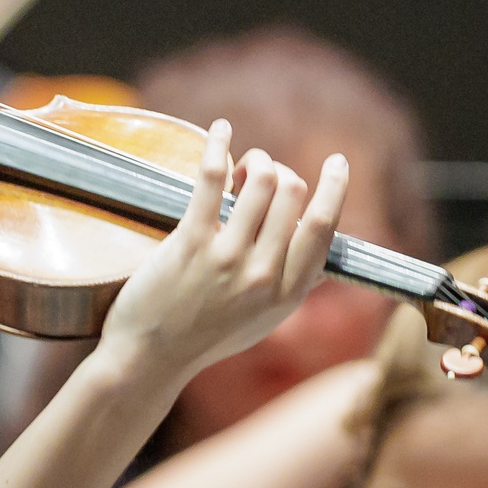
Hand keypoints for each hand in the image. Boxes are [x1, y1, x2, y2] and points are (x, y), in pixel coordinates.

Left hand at [101, 122, 346, 382]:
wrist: (151, 358)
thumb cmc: (205, 337)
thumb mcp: (263, 321)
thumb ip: (294, 286)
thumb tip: (322, 254)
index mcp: (288, 293)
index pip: (324, 227)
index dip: (335, 188)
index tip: (336, 163)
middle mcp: (265, 275)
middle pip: (292, 192)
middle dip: (279, 170)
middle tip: (258, 173)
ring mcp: (228, 258)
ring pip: (260, 179)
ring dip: (253, 159)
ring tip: (238, 166)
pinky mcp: (190, 243)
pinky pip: (213, 177)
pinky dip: (219, 144)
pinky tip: (221, 129)